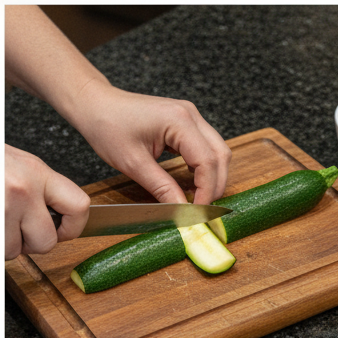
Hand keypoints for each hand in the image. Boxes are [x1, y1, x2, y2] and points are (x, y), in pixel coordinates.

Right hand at [5, 144, 89, 257]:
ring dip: (3, 243)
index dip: (72, 227)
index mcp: (35, 172)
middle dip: (29, 243)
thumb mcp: (14, 163)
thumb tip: (57, 219)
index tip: (60, 229)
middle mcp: (21, 189)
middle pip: (46, 242)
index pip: (79, 206)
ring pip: (14, 250)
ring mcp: (2, 206)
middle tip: (13, 228)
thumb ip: (37, 188)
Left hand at [68, 80, 231, 204]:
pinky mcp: (186, 122)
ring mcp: (190, 116)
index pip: (207, 162)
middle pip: (221, 156)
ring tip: (197, 196)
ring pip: (218, 152)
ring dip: (212, 177)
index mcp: (178, 121)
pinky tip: (192, 181)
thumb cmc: (106, 125)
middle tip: (201, 208)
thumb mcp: (133, 164)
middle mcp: (190, 115)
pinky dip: (204, 168)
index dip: (207, 191)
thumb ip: (163, 188)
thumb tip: (183, 211)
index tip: (198, 212)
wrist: (93, 103)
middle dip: (215, 186)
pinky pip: (207, 148)